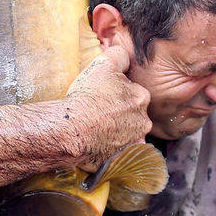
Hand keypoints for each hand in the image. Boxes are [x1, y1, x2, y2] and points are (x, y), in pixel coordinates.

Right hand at [63, 46, 150, 168]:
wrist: (71, 130)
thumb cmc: (87, 97)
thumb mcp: (103, 65)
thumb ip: (119, 55)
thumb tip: (126, 55)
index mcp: (141, 98)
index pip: (134, 93)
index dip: (118, 93)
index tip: (104, 96)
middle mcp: (143, 122)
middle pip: (133, 115)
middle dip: (121, 114)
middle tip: (99, 113)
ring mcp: (133, 143)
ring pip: (128, 135)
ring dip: (117, 132)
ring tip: (97, 130)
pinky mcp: (121, 160)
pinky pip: (120, 154)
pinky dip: (111, 150)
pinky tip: (98, 145)